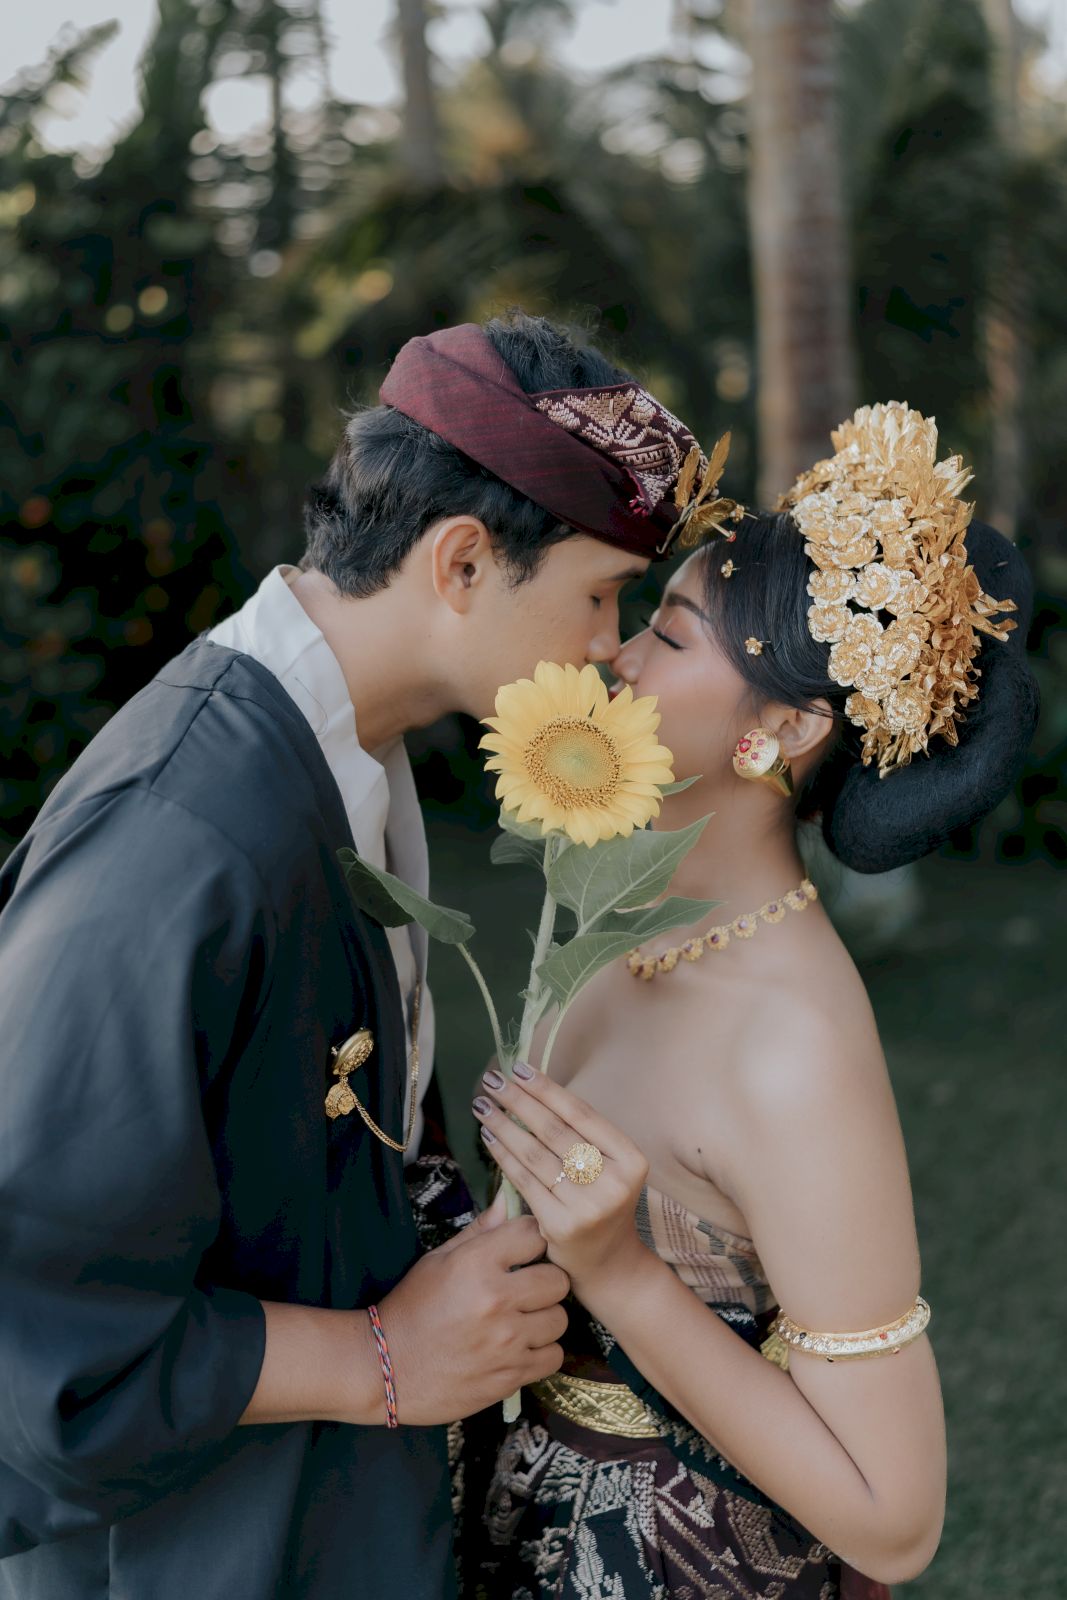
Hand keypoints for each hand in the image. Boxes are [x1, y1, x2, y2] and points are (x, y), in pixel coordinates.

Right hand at [376, 1195, 568, 1424]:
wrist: (385, 1369)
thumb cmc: (411, 1308)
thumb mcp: (438, 1260)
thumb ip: (479, 1231)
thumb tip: (507, 1201)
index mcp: (476, 1264)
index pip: (534, 1234)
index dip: (529, 1240)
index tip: (521, 1252)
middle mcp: (496, 1300)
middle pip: (557, 1279)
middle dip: (544, 1280)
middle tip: (525, 1288)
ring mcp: (506, 1342)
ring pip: (560, 1319)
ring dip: (544, 1318)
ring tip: (521, 1320)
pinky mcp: (510, 1377)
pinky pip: (553, 1357)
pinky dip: (542, 1352)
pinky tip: (521, 1347)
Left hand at [472, 1063, 649, 1297]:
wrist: (609, 1264)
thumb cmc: (600, 1203)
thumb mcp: (606, 1167)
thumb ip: (579, 1136)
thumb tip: (530, 1088)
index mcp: (632, 1159)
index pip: (581, 1114)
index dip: (547, 1089)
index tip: (518, 1069)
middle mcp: (615, 1182)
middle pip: (555, 1131)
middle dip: (518, 1101)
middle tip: (491, 1080)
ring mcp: (589, 1207)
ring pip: (535, 1155)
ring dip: (503, 1125)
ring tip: (482, 1105)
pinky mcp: (563, 1226)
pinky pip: (524, 1181)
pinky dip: (503, 1156)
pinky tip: (489, 1137)